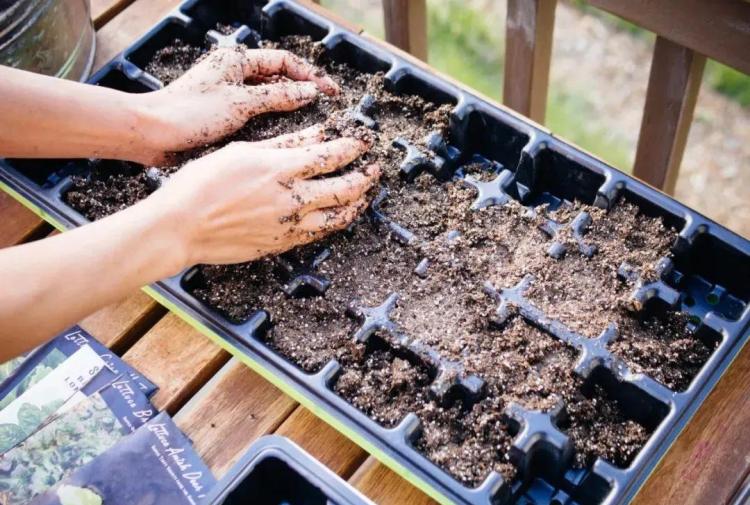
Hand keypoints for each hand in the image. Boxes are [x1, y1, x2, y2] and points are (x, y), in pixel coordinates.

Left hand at [135, 47, 338, 164]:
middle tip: (327, 104)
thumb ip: (278, 96)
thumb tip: (309, 92)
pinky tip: (284, 133)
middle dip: (303, 88)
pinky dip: (272, 119)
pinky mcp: (222, 115)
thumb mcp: (241, 103)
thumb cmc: (190, 113)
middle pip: (278, 76)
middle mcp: (233, 74)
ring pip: (268, 96)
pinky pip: (255, 113)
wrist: (152, 134)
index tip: (330, 92)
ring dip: (289, 104)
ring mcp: (228, 95)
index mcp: (237, 61)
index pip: (284, 61)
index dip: (310, 75)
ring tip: (312, 118)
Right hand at [147, 125, 378, 265]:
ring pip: (338, 215)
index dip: (353, 147)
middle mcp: (291, 198)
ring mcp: (289, 225)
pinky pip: (319, 233)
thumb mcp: (243, 151)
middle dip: (366, 176)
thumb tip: (316, 134)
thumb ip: (284, 143)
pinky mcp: (282, 244)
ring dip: (358, 202)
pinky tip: (339, 215)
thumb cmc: (202, 184)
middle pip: (345, 187)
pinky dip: (336, 222)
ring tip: (366, 194)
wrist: (180, 227)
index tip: (363, 141)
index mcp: (280, 168)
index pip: (332, 155)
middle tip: (375, 169)